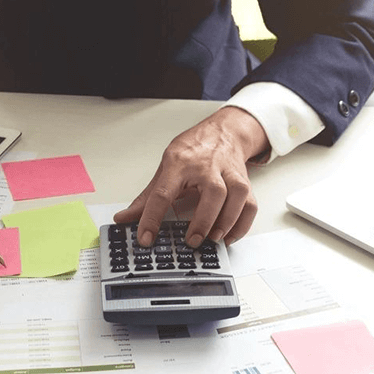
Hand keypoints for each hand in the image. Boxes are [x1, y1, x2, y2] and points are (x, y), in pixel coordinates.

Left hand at [113, 107, 268, 247]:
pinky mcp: (245, 182)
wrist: (223, 132)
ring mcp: (229, 173)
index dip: (151, 218)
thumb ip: (147, 198)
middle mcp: (207, 166)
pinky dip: (242, 225)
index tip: (145, 238)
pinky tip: (228, 237)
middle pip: (213, 192)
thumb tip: (123, 218)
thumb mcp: (165, 168)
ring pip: (236, 196)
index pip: (163, 192)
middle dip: (203, 219)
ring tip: (212, 240)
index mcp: (179, 163)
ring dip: (226, 221)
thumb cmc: (193, 151)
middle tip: (191, 241)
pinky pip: (250, 205)